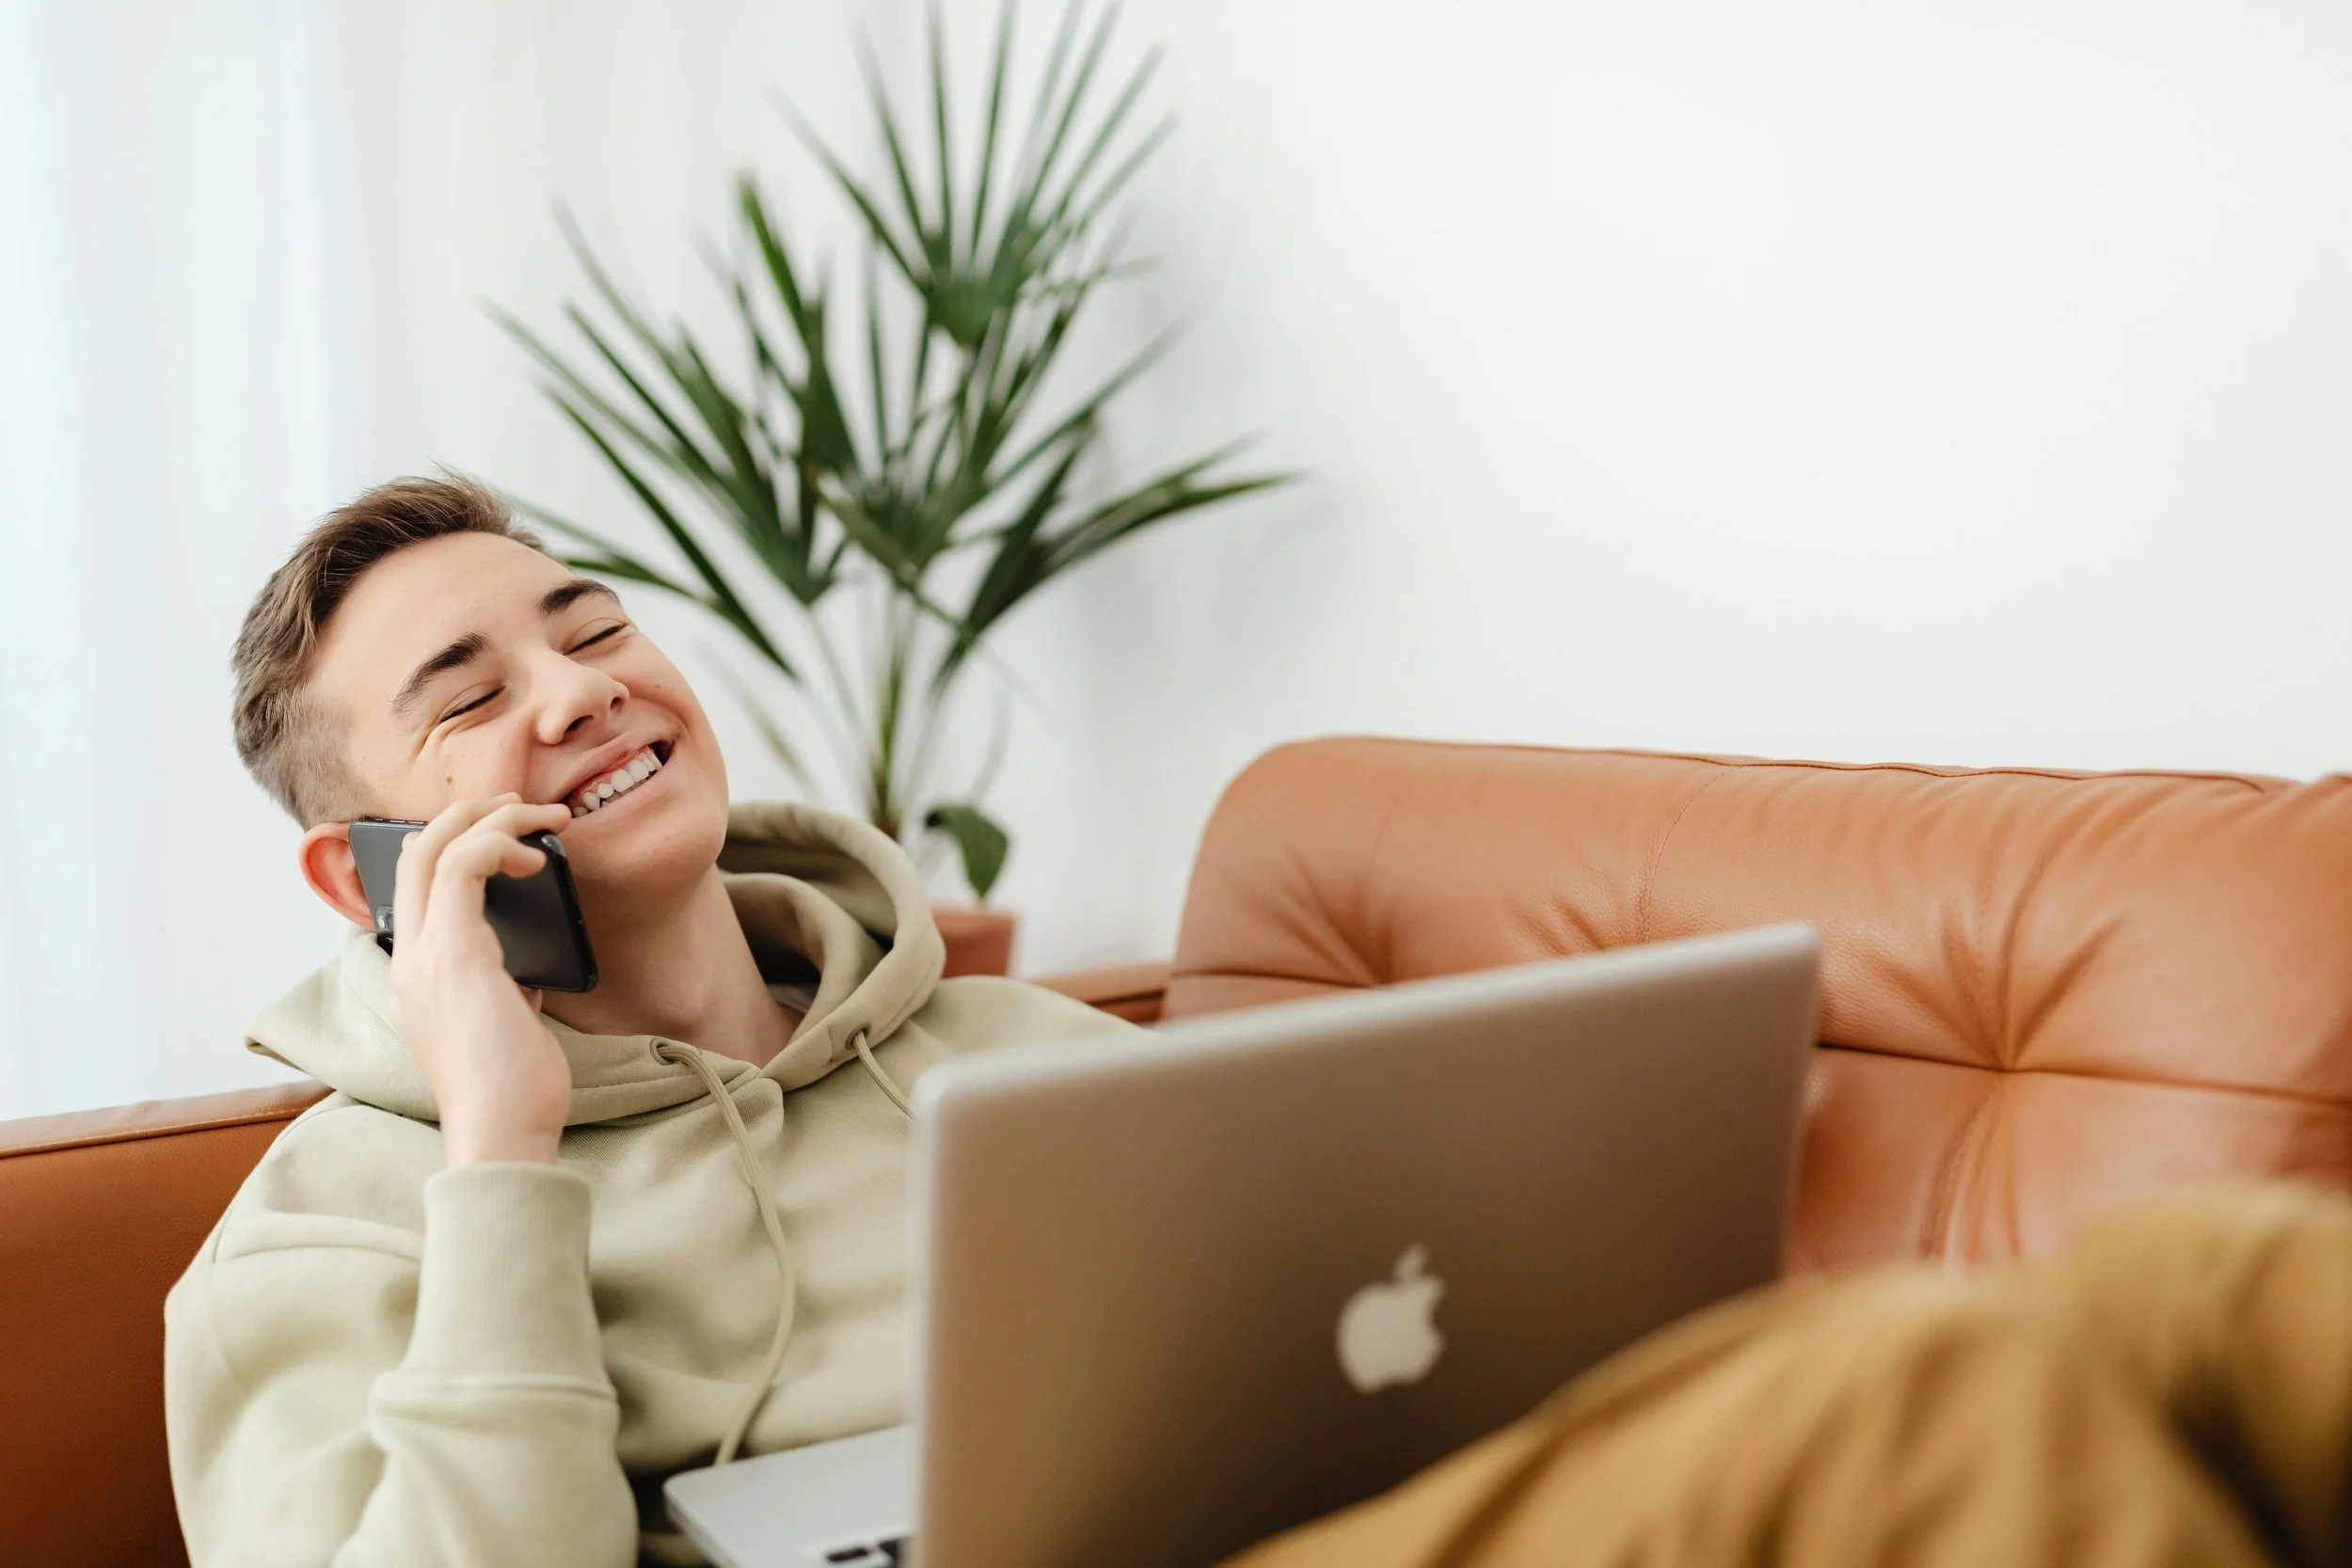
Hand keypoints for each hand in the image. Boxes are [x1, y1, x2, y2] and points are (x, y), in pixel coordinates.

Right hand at [385, 796, 579, 1166]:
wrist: (503, 1131)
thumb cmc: (514, 1089)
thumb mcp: (505, 1023)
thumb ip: (504, 987)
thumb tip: (528, 967)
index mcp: (415, 979)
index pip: (414, 890)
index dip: (450, 847)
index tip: (503, 837)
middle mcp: (409, 962)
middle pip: (416, 857)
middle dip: (466, 816)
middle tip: (517, 804)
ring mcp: (424, 957)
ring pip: (436, 850)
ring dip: (492, 821)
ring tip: (541, 818)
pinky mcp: (455, 954)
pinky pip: (464, 868)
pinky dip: (498, 843)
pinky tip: (535, 856)